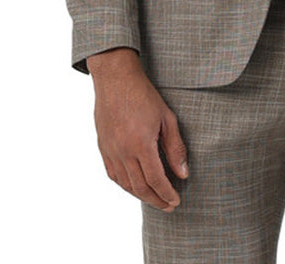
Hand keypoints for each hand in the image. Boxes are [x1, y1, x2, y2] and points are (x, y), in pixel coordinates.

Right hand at [88, 47, 188, 211]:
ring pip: (125, 184)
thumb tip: (182, 174)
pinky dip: (125, 185)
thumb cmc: (144, 95)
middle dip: (156, 200)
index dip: (166, 194)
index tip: (175, 201)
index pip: (155, 180)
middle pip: (140, 187)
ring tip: (155, 199)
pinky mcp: (102, 147)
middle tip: (168, 206)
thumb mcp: (167, 118)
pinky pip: (113, 174)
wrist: (116, 78)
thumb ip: (175, 147)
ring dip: (141, 195)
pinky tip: (135, 186)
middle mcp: (123, 151)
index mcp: (141, 143)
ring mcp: (110, 150)